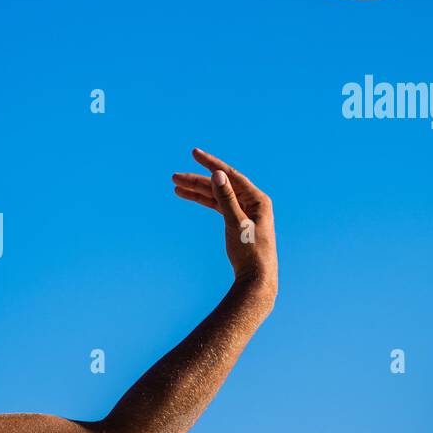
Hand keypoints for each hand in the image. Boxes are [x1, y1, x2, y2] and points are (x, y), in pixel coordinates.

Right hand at [171, 148, 277, 299]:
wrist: (256, 279)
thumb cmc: (251, 253)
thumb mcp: (236, 223)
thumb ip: (226, 198)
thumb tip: (218, 174)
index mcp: (257, 199)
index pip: (230, 175)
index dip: (211, 164)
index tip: (194, 153)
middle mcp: (252, 202)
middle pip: (220, 185)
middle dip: (197, 181)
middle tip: (174, 177)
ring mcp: (244, 212)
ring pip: (216, 196)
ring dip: (197, 191)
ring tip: (176, 187)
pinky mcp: (237, 222)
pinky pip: (217, 207)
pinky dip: (204, 201)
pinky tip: (190, 196)